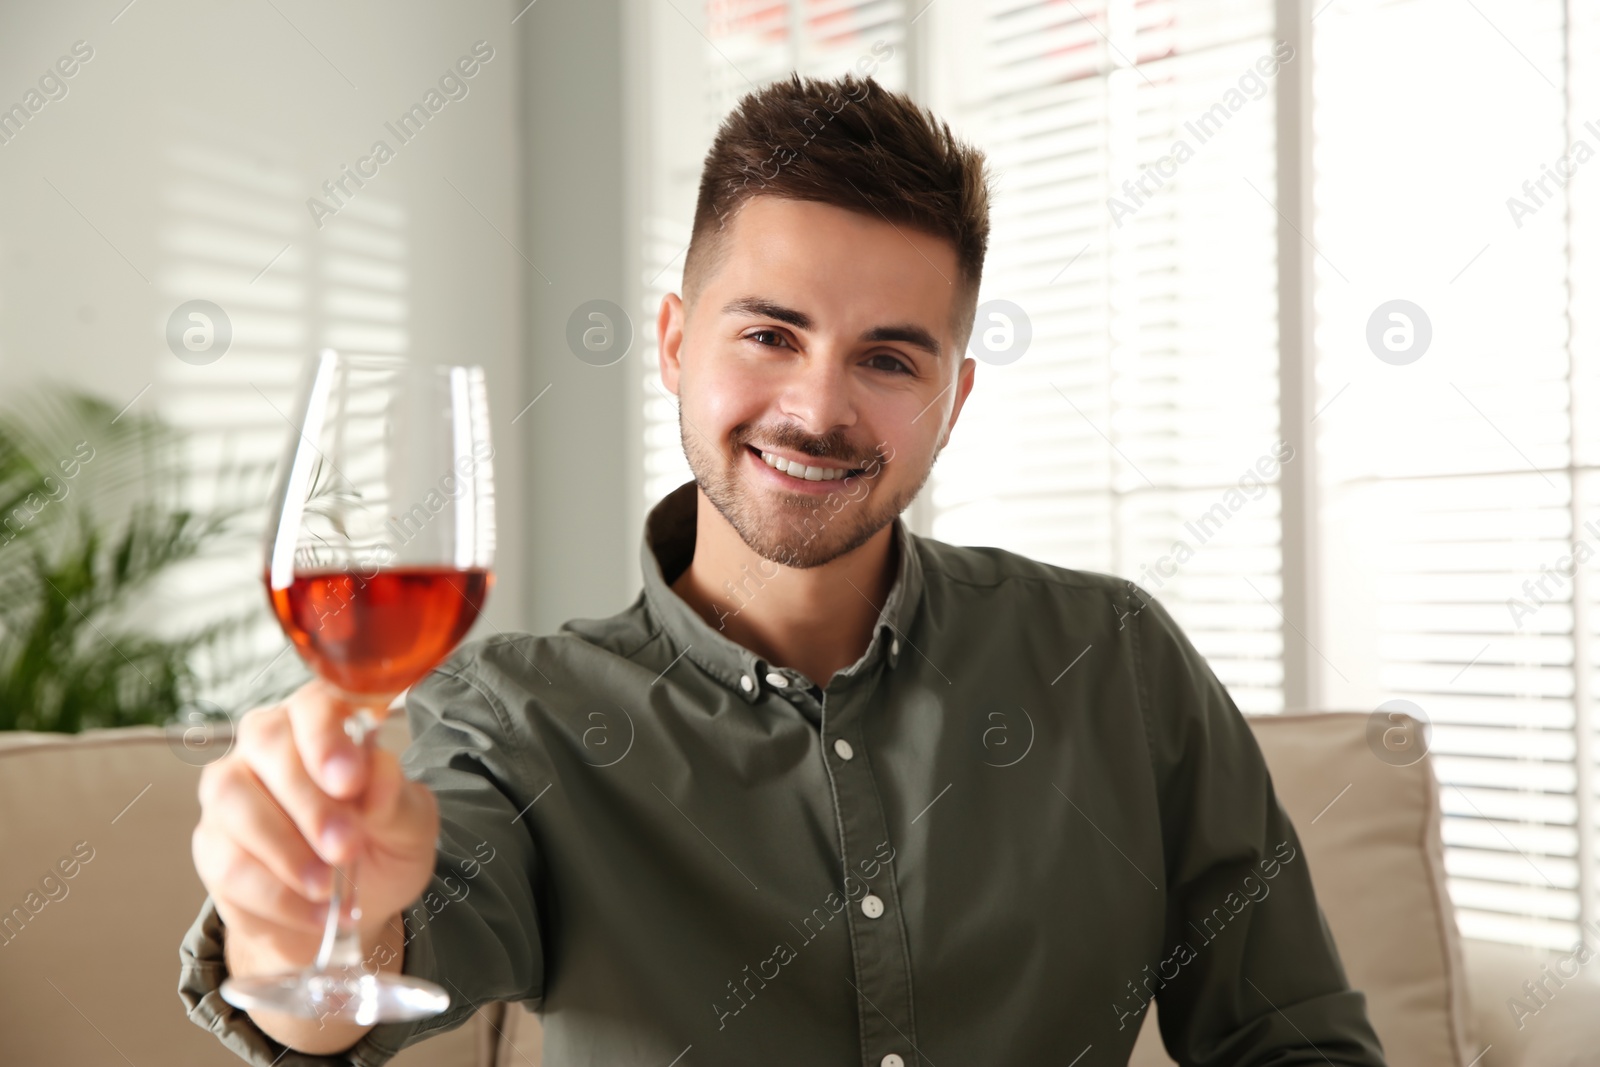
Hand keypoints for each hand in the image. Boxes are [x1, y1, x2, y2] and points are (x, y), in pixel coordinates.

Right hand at [192, 679, 439, 973]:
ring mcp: (232, 791)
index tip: (350, 780)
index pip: (314, 704)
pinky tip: (314, 910)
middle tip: (345, 846)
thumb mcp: (409, 824)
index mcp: (324, 722)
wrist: (347, 909)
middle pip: (267, 743)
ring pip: (234, 800)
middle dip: (308, 801)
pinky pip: (227, 862)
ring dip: (284, 849)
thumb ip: (395, 797)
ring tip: (329, 886)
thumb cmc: (380, 847)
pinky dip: (275, 893)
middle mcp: (268, 744)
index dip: (327, 738)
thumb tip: (376, 778)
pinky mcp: (212, 845)